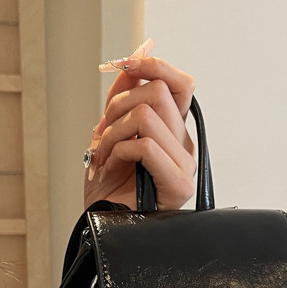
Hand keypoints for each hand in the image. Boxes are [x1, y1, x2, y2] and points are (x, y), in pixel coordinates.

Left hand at [83, 40, 195, 210]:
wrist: (103, 224)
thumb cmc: (108, 189)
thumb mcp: (109, 133)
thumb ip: (121, 101)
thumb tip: (130, 67)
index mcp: (172, 132)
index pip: (181, 84)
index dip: (155, 65)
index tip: (127, 63)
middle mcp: (182, 145)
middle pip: (159, 92)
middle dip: (119, 103)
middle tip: (104, 129)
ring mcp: (183, 164)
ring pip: (147, 116)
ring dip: (113, 131)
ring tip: (105, 153)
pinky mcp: (178, 183)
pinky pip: (145, 146)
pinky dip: (119, 150)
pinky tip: (113, 166)